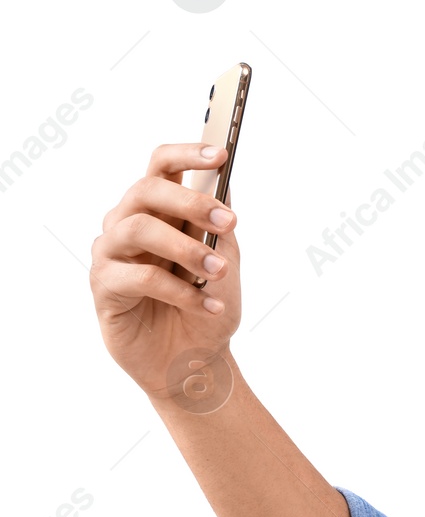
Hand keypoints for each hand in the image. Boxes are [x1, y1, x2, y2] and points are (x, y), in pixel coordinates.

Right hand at [90, 143, 241, 399]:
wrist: (194, 364)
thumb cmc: (205, 310)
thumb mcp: (225, 267)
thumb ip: (220, 232)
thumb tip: (225, 189)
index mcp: (157, 213)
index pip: (161, 168)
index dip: (186, 154)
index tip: (220, 152)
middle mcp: (128, 225)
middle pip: (146, 191)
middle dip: (191, 202)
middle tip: (228, 222)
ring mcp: (112, 255)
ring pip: (138, 229)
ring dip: (185, 248)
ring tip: (218, 271)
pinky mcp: (104, 288)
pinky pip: (139, 277)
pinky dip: (180, 291)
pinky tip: (208, 304)